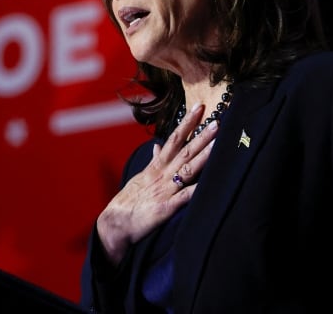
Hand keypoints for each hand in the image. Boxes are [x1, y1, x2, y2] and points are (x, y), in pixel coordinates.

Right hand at [96, 103, 218, 264]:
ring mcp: (164, 191)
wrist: (115, 223)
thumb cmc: (129, 201)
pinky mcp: (165, 209)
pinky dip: (195, 190)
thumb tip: (158, 145)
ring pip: (186, 170)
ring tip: (217, 143)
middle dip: (201, 136)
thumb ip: (153, 161)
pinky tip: (208, 184)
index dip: (187, 124)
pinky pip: (183, 198)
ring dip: (202, 156)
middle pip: (184, 151)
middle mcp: (162, 175)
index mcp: (156, 167)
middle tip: (217, 120)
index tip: (199, 108)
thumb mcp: (140, 177)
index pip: (174, 140)